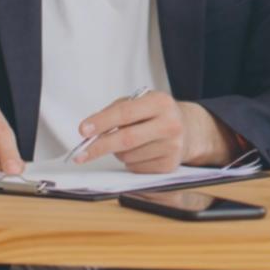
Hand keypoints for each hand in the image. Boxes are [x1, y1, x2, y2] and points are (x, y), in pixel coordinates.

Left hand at [73, 90, 235, 172]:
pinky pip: (136, 167)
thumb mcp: (140, 103)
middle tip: (81, 153)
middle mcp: (170, 124)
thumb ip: (115, 112)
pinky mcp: (169, 165)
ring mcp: (172, 146)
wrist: (188, 130)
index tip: (83, 130)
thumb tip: (91, 131)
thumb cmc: (156, 115)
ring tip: (129, 143)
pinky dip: (130, 162)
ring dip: (118, 153)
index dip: (102, 122)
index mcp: (160, 102)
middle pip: (126, 139)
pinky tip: (141, 152)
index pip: (126, 112)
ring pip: (128, 156)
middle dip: (99, 146)